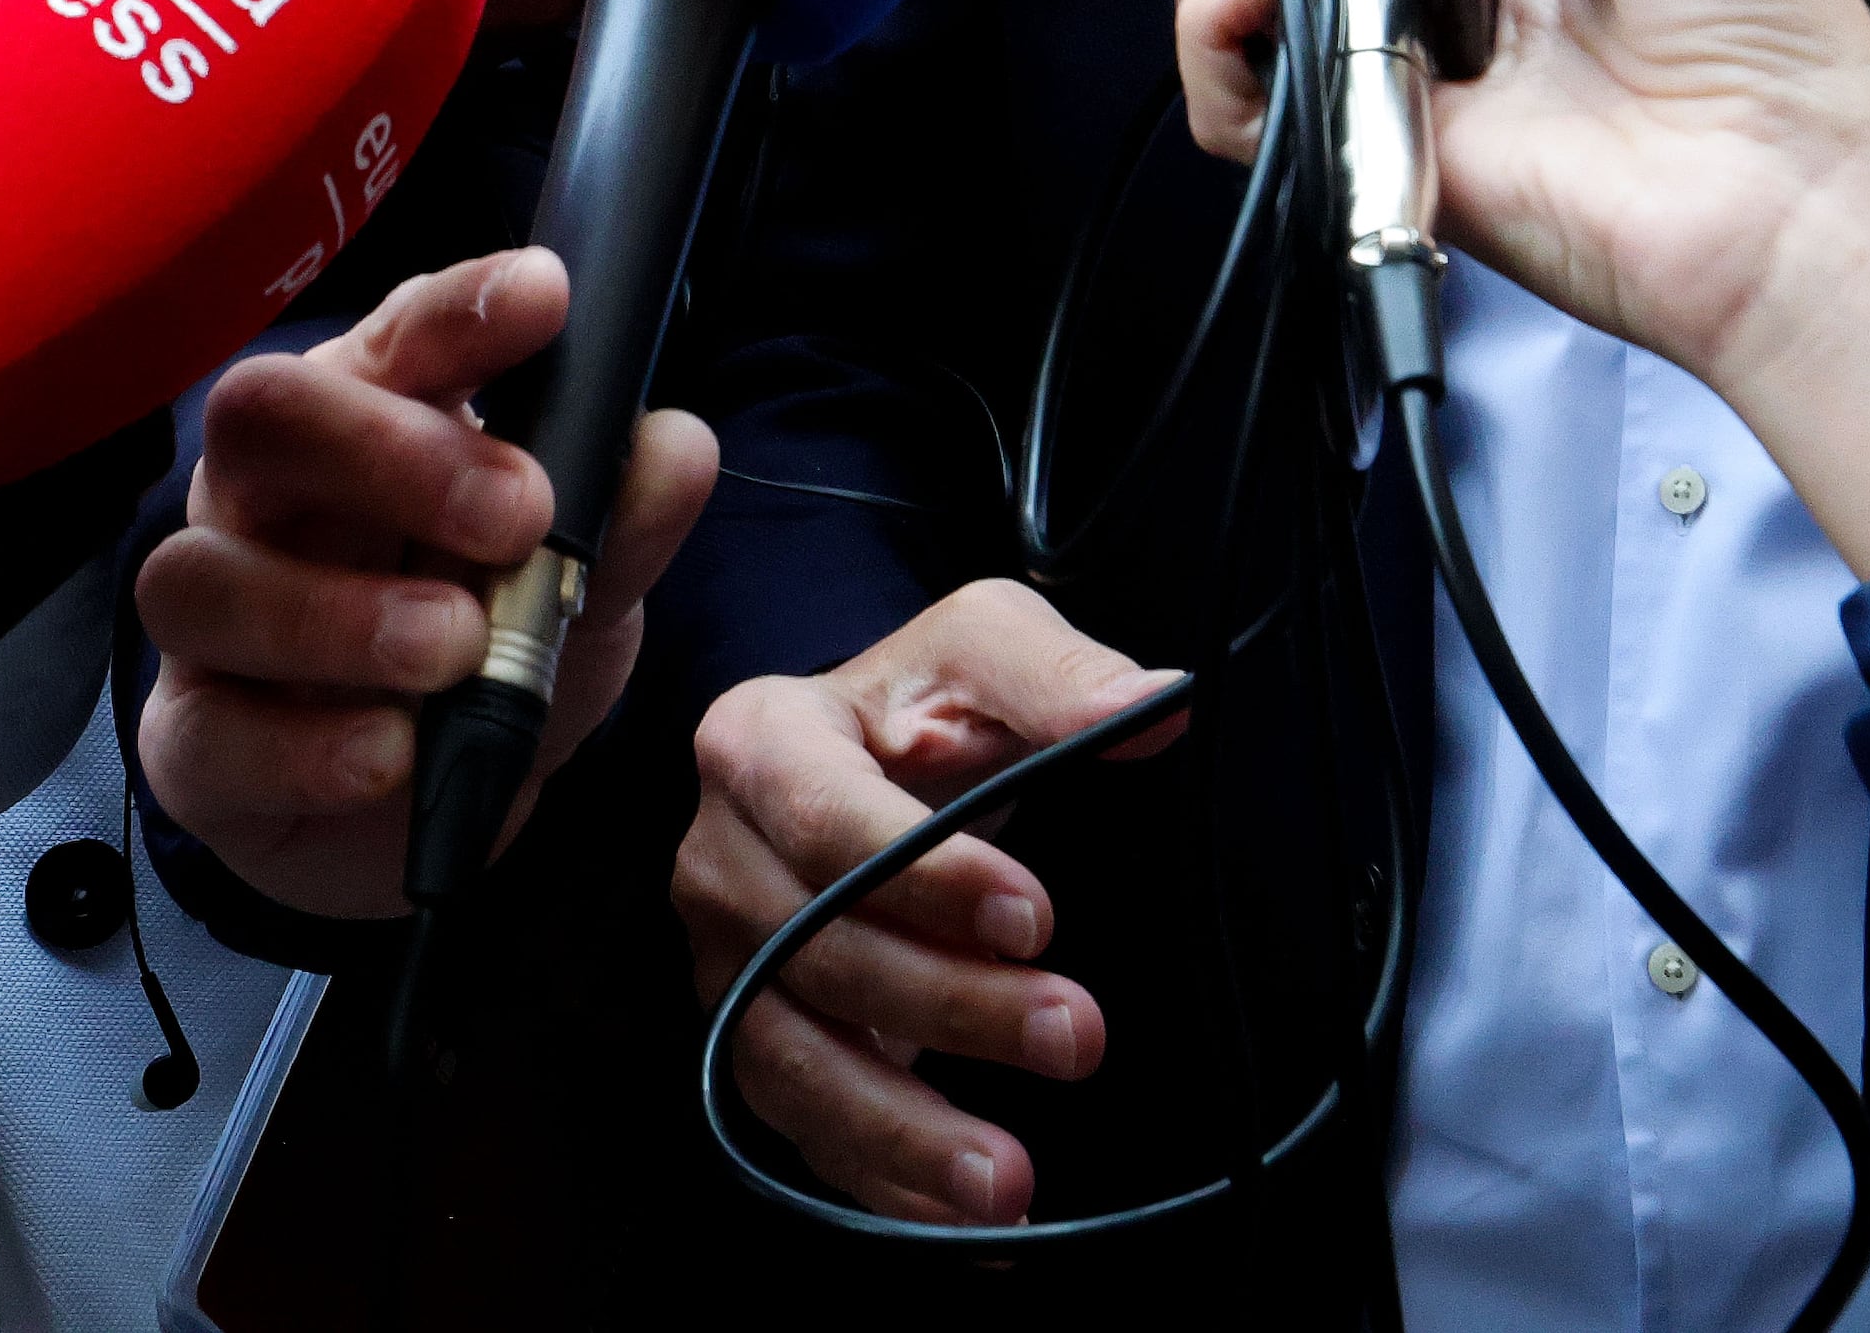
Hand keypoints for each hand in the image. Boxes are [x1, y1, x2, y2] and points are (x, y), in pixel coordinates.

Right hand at [134, 252, 715, 919]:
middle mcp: (267, 494)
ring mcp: (214, 614)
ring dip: (337, 613)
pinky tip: (392, 753)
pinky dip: (306, 746)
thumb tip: (677, 447)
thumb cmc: (486, 650)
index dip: (459, 311)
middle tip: (520, 514)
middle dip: (387, 450)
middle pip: (261, 415)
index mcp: (366, 418)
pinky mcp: (194, 739)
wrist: (424, 814)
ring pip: (202, 577)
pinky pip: (209, 733)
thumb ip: (621, 523)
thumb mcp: (578, 588)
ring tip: (457, 647)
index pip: (393, 335)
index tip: (546, 299)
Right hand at [678, 583, 1182, 1225]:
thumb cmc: (919, 704)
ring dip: (902, 1131)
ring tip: (1008, 1181)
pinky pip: (802, 1131)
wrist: (862, 759)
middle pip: (817, 952)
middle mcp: (720, 861)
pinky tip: (966, 1223)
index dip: (926, 876)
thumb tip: (1149, 708)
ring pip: (794, 1061)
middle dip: (951, 1006)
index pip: (828, 819)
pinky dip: (881, 1185)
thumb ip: (1056, 672)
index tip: (1035, 917)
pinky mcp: (752, 1041)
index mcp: (759, 743)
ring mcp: (726, 964)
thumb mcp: (983, 645)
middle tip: (1076, 1035)